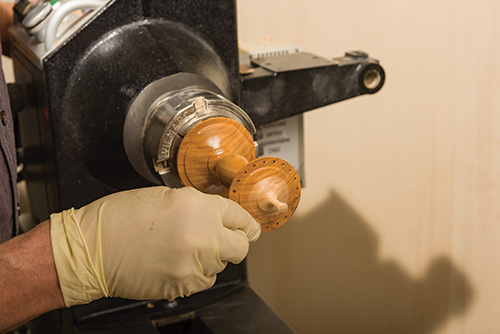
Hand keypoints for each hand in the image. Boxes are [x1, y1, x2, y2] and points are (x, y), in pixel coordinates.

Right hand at [50, 186, 260, 306]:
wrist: (90, 250)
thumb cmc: (119, 218)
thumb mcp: (164, 196)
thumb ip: (199, 206)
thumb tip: (220, 215)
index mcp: (198, 207)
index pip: (240, 216)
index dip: (245, 222)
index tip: (248, 227)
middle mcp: (203, 235)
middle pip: (241, 246)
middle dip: (235, 241)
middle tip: (221, 239)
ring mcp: (195, 264)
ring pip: (221, 265)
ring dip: (210, 258)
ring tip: (183, 248)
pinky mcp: (184, 286)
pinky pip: (204, 281)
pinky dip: (196, 273)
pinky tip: (175, 262)